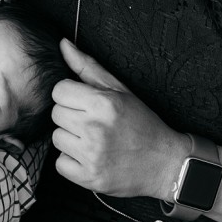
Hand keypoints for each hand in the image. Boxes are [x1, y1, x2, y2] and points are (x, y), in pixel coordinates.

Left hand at [52, 39, 187, 199]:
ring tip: (94, 140)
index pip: (59, 90)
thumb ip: (87, 67)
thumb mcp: (119, 90)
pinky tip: (91, 157)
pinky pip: (60, 164)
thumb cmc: (141, 123)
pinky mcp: (88, 177)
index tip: (86, 103)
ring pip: (56, 138)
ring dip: (71, 140)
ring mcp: (91, 155)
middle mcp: (95, 128)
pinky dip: (72, 162)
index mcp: (103, 103)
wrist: (165, 164)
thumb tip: (62, 44)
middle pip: (56, 114)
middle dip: (71, 117)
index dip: (71, 96)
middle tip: (93, 123)